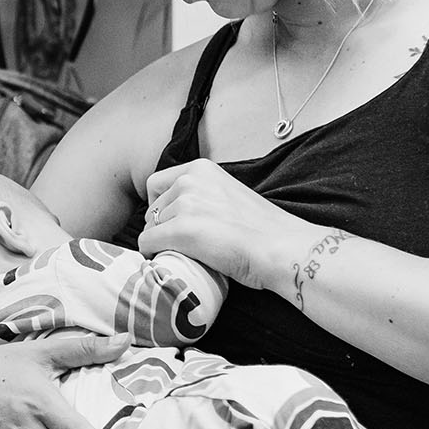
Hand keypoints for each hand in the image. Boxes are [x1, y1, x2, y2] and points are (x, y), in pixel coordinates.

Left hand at [141, 158, 308, 292]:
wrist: (282, 247)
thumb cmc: (262, 229)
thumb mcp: (227, 194)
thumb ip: (201, 194)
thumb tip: (174, 213)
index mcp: (201, 168)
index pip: (156, 184)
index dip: (161, 205)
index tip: (174, 221)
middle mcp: (190, 181)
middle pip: (153, 208)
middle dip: (162, 226)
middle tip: (184, 243)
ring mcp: (186, 205)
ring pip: (150, 227)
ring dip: (163, 242)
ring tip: (189, 252)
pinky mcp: (182, 231)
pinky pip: (147, 243)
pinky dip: (155, 253)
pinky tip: (174, 260)